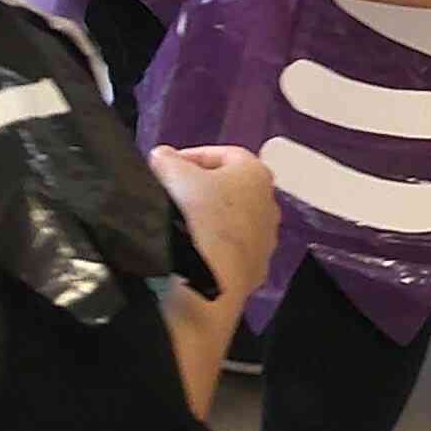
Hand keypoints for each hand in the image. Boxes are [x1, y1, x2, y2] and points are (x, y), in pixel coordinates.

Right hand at [148, 143, 278, 304]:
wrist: (217, 275)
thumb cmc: (203, 218)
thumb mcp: (177, 177)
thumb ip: (168, 160)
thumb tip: (162, 156)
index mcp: (256, 173)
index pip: (222, 154)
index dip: (192, 156)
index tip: (169, 166)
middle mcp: (269, 201)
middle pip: (230, 186)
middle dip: (202, 187)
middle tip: (175, 192)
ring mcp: (266, 236)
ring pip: (233, 218)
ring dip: (210, 217)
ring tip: (182, 223)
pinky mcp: (258, 264)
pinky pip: (232, 246)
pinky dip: (215, 244)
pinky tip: (195, 248)